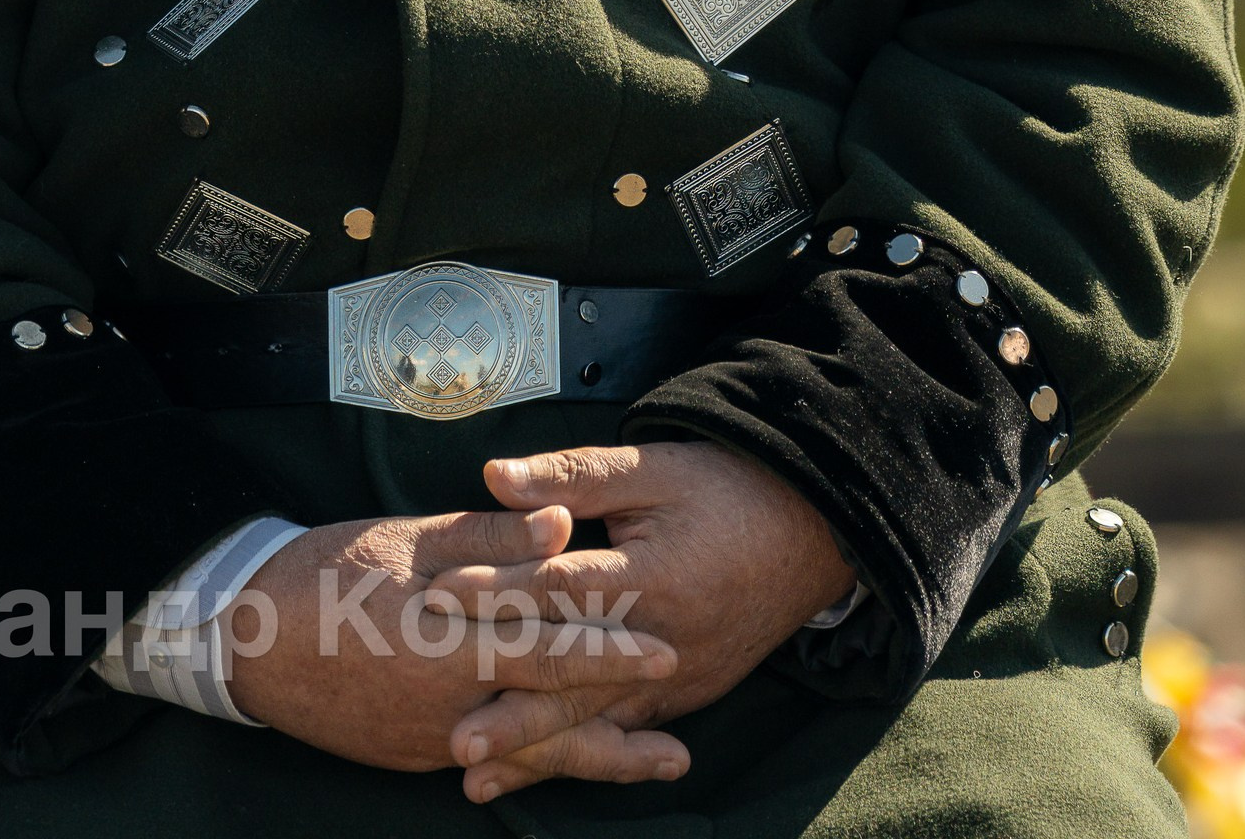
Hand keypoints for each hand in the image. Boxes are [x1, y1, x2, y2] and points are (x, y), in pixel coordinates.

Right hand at [223, 498, 681, 776]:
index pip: (547, 650)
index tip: (666, 648)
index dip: (610, 652)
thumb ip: (489, 540)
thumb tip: (562, 524)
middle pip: (549, 722)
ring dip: (589, 760)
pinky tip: (563, 757)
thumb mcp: (404, 541)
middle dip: (618, 734)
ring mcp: (429, 741)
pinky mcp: (413, 754)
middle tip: (682, 746)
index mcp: (448, 644)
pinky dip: (532, 758)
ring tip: (650, 765)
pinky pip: (488, 756)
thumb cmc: (322, 576)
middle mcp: (447, 707)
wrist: (243, 643)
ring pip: (526, 751)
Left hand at [431, 439, 853, 805]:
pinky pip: (624, 733)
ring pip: (596, 722)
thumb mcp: (653, 467)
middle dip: (510, 708)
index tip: (435, 596)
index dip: (495, 591)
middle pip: (574, 678)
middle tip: (449, 734)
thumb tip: (495, 473)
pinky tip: (537, 776)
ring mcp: (678, 677)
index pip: (560, 588)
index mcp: (653, 575)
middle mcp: (664, 639)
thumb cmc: (725, 490)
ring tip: (476, 777)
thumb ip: (573, 476)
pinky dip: (579, 758)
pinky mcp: (685, 696)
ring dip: (536, 751)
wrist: (809, 533)